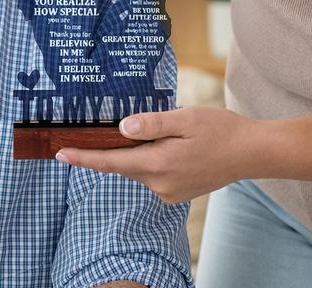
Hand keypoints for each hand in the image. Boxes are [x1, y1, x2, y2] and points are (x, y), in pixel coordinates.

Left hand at [55, 106, 311, 203]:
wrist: (251, 152)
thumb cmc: (219, 129)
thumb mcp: (184, 118)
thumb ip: (152, 124)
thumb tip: (121, 129)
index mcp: (159, 164)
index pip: (112, 162)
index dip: (84, 157)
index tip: (60, 153)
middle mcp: (161, 184)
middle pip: (124, 165)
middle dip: (112, 148)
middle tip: (102, 126)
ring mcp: (170, 191)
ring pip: (140, 168)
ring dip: (137, 151)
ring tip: (159, 129)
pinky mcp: (178, 192)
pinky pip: (154, 173)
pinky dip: (151, 158)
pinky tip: (169, 143)